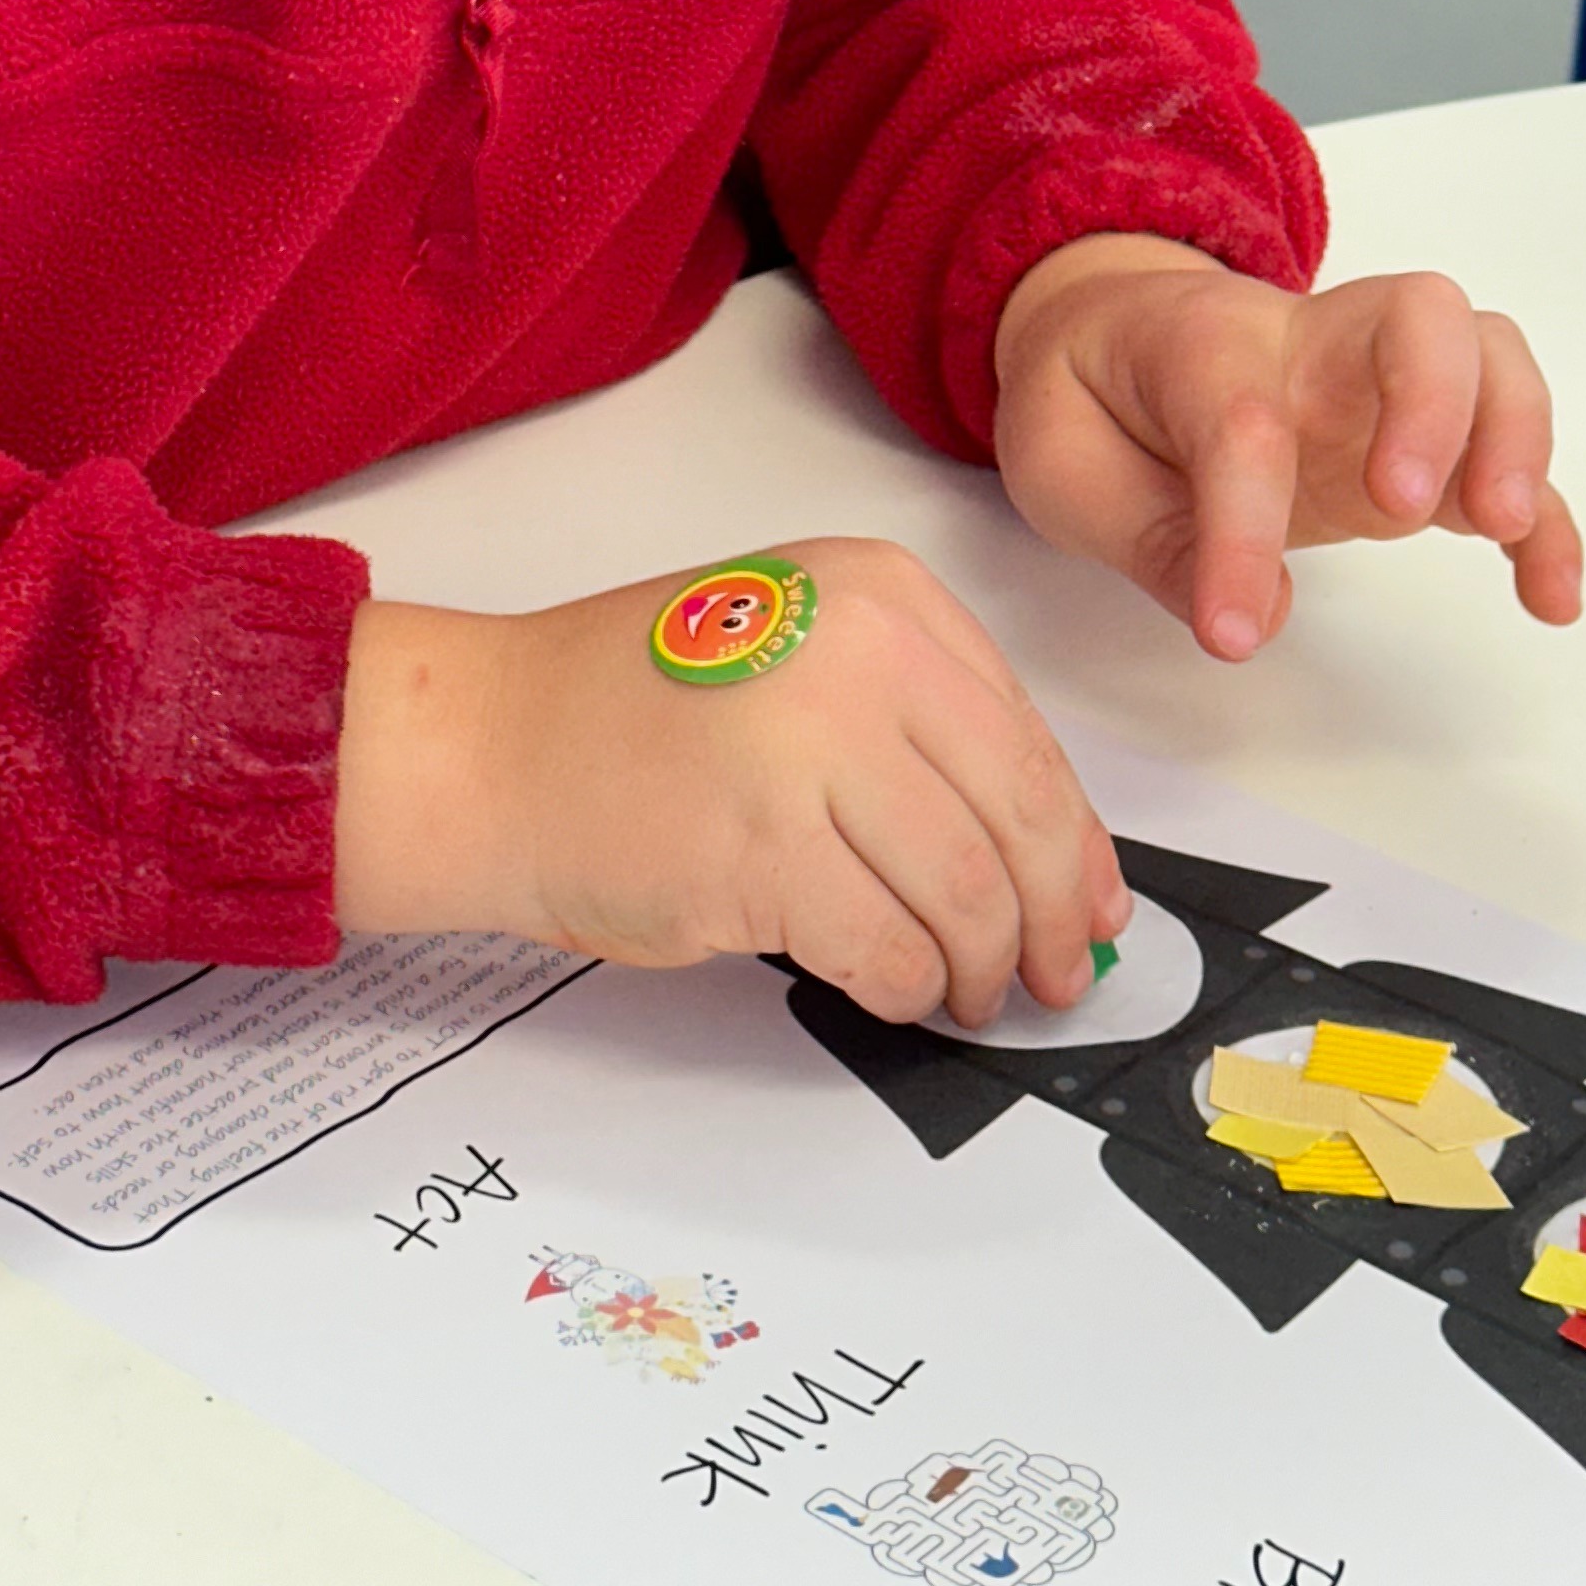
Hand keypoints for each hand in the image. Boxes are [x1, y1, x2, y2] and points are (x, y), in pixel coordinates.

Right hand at [331, 539, 1125, 1029]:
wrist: (492, 744)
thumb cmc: (632, 712)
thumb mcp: (798, 650)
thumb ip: (916, 725)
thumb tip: (1041, 854)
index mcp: (881, 594)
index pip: (1028, 735)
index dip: (1078, 840)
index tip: (1092, 900)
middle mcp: (861, 652)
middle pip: (1021, 817)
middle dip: (1054, 917)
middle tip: (1053, 972)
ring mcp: (811, 748)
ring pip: (967, 895)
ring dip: (979, 968)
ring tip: (968, 992)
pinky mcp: (764, 851)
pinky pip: (886, 950)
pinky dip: (905, 988)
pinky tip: (893, 988)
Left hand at [991, 233, 1580, 660]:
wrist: (1109, 325)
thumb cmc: (1089, 389)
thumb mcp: (1058, 457)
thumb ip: (1141, 532)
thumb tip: (1241, 609)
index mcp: (1202, 345)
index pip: (1242, 421)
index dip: (1242, 531)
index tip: (1233, 631)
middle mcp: (1309, 344)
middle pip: (1415, 315)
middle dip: (1433, 402)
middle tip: (1404, 509)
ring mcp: (1375, 382)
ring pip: (1485, 355)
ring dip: (1514, 435)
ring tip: (1506, 529)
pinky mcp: (1416, 437)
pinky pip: (1506, 452)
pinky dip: (1549, 517)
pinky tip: (1550, 595)